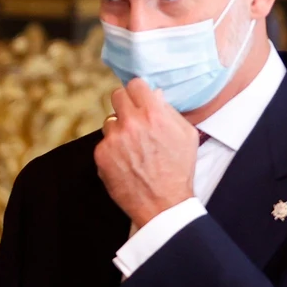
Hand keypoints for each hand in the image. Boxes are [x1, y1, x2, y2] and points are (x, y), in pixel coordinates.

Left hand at [95, 78, 199, 226]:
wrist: (163, 203)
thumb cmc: (178, 169)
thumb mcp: (185, 134)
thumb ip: (168, 111)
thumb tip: (153, 94)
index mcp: (153, 114)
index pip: (135, 84)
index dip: (138, 91)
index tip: (138, 98)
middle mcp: (131, 123)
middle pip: (116, 96)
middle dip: (125, 105)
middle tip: (132, 118)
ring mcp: (113, 139)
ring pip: (109, 121)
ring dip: (118, 130)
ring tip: (133, 147)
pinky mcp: (101, 155)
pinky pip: (104, 143)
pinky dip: (112, 150)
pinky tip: (126, 162)